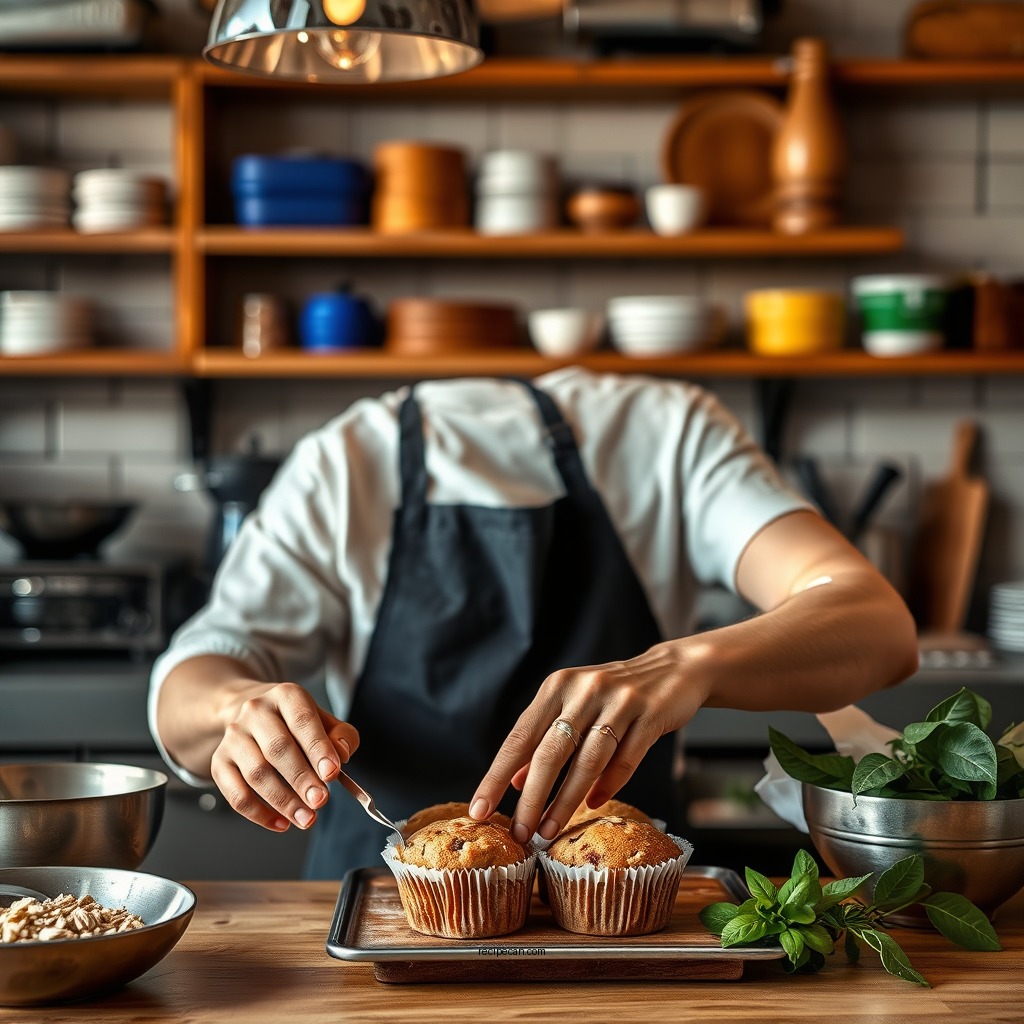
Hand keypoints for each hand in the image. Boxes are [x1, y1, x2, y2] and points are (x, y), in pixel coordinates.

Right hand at [210, 680, 359, 831]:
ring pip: (256, 773)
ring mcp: (234, 736)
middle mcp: (256, 711)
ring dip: (283, 801)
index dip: (318, 748)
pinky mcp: (219, 761)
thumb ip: (342, 736)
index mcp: (286, 696)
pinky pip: (235, 794)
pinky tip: (281, 823)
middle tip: (320, 801)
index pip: (302, 720)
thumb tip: (342, 754)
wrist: (250, 715)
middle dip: (301, 779)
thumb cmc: (294, 723)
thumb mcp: (323, 720)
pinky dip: (258, 813)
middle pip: (277, 748)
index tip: (332, 773)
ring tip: (306, 817)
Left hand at [469, 641, 704, 844]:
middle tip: (518, 834)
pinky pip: (626, 758)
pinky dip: (609, 785)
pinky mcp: (649, 714)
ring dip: (565, 801)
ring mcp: (618, 700)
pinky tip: (593, 805)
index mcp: (557, 687)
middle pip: (550, 753)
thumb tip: (514, 781)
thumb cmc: (616, 694)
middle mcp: (583, 690)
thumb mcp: (575, 706)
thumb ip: (545, 739)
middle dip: (531, 798)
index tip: (478, 810)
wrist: (675, 669)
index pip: (519, 737)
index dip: (497, 776)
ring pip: (587, 760)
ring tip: (548, 831)